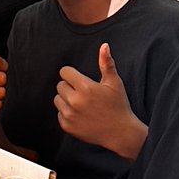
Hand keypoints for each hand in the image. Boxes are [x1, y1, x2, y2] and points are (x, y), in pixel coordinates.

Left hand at [54, 44, 147, 159]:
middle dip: (70, 87)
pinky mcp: (67, 126)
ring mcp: (70, 115)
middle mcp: (75, 101)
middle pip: (60, 85)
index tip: (80, 80)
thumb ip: (106, 63)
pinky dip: (67, 113)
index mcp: (86, 87)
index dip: (72, 74)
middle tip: (84, 93)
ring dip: (66, 99)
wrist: (120, 133)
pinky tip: (81, 115)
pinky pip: (59, 113)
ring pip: (57, 99)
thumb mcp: (114, 83)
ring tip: (82, 104)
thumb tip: (104, 45)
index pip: (65, 72)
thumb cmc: (118, 105)